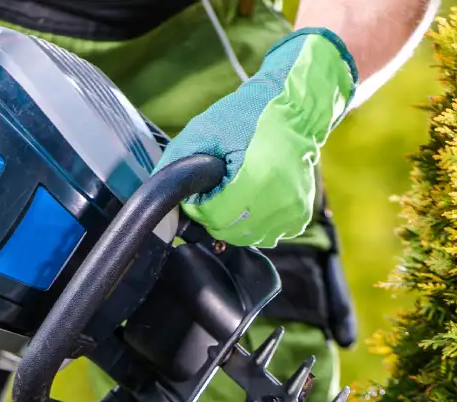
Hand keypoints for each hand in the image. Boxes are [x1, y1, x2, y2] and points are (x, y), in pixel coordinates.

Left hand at [154, 28, 356, 248]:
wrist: (293, 108)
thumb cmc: (246, 115)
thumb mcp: (202, 131)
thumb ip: (175, 165)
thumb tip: (158, 198)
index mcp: (252, 179)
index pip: (211, 217)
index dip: (199, 206)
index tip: (203, 189)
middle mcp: (275, 200)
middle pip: (227, 232)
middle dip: (216, 214)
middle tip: (221, 187)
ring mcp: (289, 211)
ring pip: (247, 238)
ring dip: (236, 222)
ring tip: (239, 191)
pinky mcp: (299, 216)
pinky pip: (268, 235)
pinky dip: (257, 223)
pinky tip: (256, 199)